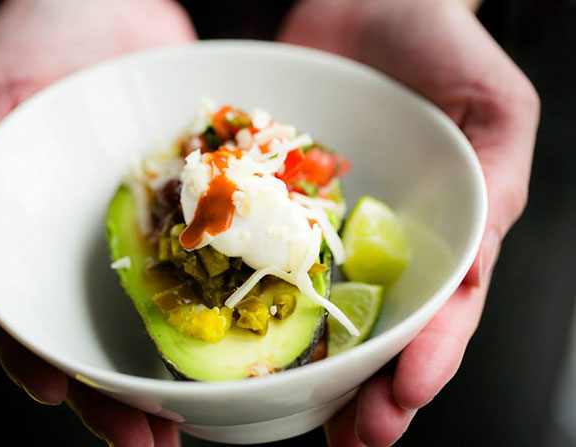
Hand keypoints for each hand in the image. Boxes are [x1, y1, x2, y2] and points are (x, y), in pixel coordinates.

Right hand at [0, 0, 194, 444]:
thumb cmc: (31, 34)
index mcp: (31, 230)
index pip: (25, 313)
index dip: (42, 361)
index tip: (69, 401)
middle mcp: (91, 238)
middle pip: (97, 329)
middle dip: (120, 390)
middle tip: (153, 439)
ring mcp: (151, 222)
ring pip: (164, 307)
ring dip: (181, 367)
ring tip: (200, 414)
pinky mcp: (200, 197)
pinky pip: (221, 253)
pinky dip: (234, 296)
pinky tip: (252, 331)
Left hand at [279, 0, 538, 444]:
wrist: (364, 4)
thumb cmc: (440, 46)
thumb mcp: (494, 106)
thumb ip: (498, 174)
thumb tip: (487, 246)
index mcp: (443, 233)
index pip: (442, 309)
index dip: (429, 357)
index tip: (405, 396)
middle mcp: (383, 242)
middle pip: (381, 330)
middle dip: (370, 389)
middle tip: (351, 440)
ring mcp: (325, 227)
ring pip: (318, 310)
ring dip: (310, 368)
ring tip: (294, 416)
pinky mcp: (276, 202)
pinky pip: (258, 253)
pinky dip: (247, 296)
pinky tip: (233, 333)